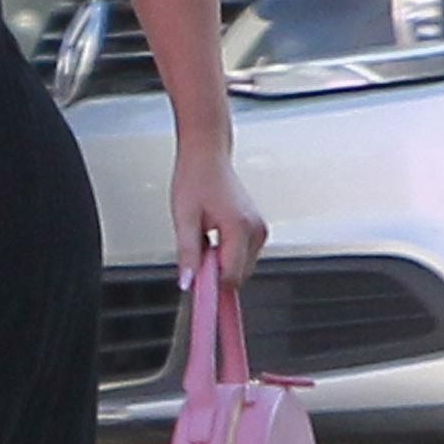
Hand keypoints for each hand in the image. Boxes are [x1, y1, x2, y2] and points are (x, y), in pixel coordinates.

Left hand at [171, 144, 266, 290]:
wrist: (207, 157)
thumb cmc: (196, 179)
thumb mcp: (184, 218)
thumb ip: (187, 253)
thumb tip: (187, 281)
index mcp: (240, 227)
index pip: (231, 276)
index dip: (211, 284)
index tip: (195, 285)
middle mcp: (256, 230)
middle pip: (238, 275)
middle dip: (215, 273)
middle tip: (195, 254)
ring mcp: (259, 230)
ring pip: (241, 267)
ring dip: (220, 263)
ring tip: (204, 238)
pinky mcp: (257, 229)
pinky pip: (243, 255)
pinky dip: (226, 254)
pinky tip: (213, 237)